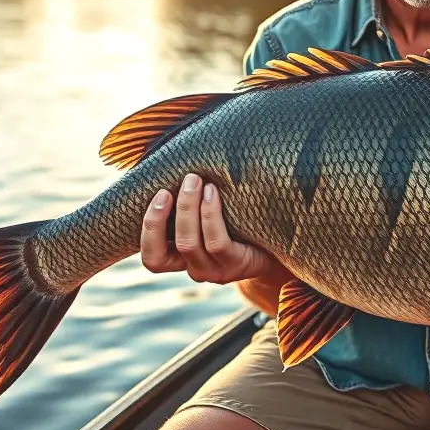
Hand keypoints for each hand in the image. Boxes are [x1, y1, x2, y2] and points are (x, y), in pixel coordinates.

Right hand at [140, 173, 282, 284]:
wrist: (280, 239)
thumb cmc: (239, 218)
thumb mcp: (208, 212)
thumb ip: (188, 199)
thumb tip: (174, 157)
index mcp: (181, 258)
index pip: (152, 258)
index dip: (149, 229)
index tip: (160, 193)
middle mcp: (195, 268)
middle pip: (164, 251)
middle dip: (164, 213)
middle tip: (182, 179)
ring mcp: (215, 271)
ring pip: (188, 244)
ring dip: (188, 208)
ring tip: (196, 180)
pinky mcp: (235, 265)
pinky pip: (217, 242)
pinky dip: (210, 214)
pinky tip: (213, 192)